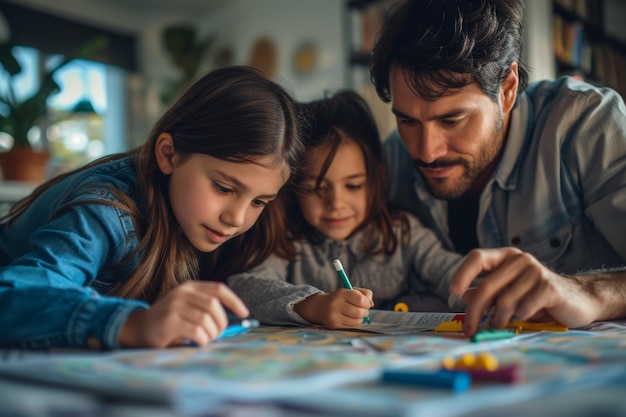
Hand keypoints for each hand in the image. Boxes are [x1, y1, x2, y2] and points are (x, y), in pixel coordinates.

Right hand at [118, 281, 248, 347]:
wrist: (139, 328)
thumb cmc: (170, 322)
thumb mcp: (188, 309)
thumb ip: (207, 310)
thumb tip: (236, 319)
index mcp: (190, 287)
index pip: (218, 289)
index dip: (234, 301)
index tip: (244, 313)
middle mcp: (182, 293)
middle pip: (214, 305)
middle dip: (221, 323)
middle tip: (218, 334)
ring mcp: (175, 305)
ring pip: (207, 319)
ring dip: (212, 334)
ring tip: (205, 339)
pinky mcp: (169, 321)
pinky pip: (197, 331)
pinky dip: (203, 339)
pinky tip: (197, 342)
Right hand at [294, 288, 372, 328]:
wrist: (320, 307)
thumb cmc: (341, 298)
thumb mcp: (350, 291)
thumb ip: (364, 294)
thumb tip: (371, 304)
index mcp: (341, 293)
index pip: (360, 299)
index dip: (367, 302)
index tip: (366, 303)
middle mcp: (335, 304)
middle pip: (359, 312)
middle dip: (365, 312)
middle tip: (364, 310)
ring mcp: (333, 316)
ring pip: (356, 321)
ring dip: (361, 318)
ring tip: (357, 314)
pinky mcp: (333, 325)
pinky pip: (351, 327)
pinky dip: (355, 323)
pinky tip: (351, 319)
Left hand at [449, 248, 597, 335]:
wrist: (578, 299)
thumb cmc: (536, 296)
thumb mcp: (509, 292)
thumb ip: (488, 293)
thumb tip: (466, 297)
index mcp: (506, 257)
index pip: (477, 257)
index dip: (462, 273)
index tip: (453, 291)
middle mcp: (519, 260)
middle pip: (486, 286)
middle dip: (474, 312)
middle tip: (469, 330)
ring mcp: (535, 271)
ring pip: (504, 301)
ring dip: (499, 319)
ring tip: (501, 324)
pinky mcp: (549, 287)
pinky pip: (523, 308)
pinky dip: (520, 317)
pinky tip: (526, 316)